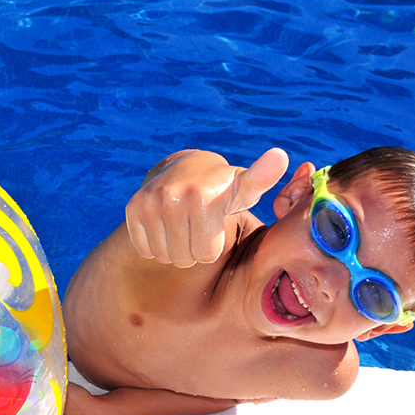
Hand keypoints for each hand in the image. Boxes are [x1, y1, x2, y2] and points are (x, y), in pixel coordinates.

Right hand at [125, 147, 288, 266]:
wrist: (185, 168)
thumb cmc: (223, 188)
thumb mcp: (245, 187)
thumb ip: (263, 178)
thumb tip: (281, 156)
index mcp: (203, 198)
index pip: (205, 255)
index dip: (212, 246)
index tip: (213, 224)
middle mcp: (173, 198)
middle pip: (185, 259)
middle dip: (193, 250)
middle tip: (196, 226)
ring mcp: (149, 203)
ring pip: (165, 256)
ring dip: (175, 249)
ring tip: (182, 225)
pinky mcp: (132, 209)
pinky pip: (145, 249)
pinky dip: (155, 244)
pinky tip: (164, 226)